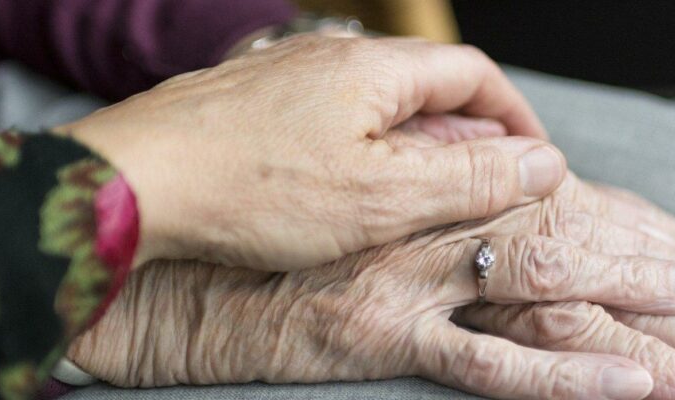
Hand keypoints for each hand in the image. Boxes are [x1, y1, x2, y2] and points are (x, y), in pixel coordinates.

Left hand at [57, 35, 561, 270]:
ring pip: (375, 105)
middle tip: (483, 189)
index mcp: (373, 69)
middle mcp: (330, 57)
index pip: (473, 74)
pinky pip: (327, 120)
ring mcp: (285, 77)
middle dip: (467, 136)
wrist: (131, 185)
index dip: (514, 117)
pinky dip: (359, 151)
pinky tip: (345, 192)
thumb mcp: (380, 196)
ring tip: (421, 198)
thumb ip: (468, 178)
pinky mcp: (250, 105)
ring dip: (413, 146)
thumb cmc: (251, 189)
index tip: (534, 160)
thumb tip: (543, 164)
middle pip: (426, 86)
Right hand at [68, 206, 674, 398]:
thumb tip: (493, 197)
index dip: (637, 224)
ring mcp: (416, 277)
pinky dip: (566, 376)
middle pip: (575, 238)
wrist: (186, 268)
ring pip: (551, 288)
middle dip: (661, 264)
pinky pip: (489, 361)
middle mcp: (437, 221)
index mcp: (439, 187)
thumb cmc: (275, 232)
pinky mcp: (386, 334)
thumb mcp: (362, 205)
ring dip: (638, 310)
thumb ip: (430, 198)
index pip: (564, 202)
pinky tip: (630, 386)